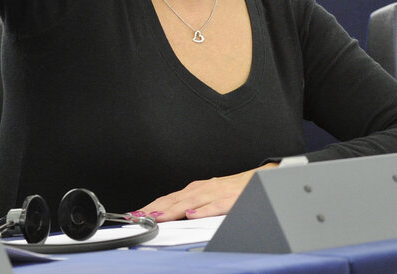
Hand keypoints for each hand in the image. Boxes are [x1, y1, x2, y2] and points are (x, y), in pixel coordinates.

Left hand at [133, 164, 276, 221]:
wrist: (262, 178)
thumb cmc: (234, 188)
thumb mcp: (210, 195)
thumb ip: (192, 204)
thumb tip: (170, 214)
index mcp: (197, 189)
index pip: (169, 198)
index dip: (151, 207)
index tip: (134, 215)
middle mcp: (204, 188)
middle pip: (175, 200)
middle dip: (155, 209)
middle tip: (138, 217)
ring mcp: (217, 192)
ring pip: (191, 201)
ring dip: (173, 209)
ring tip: (157, 217)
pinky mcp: (232, 198)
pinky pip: (217, 205)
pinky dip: (204, 209)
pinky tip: (193, 214)